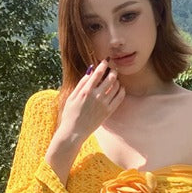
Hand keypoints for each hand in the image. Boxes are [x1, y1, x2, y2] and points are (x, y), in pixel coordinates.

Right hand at [45, 61, 124, 182]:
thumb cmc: (70, 114)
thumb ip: (81, 84)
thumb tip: (90, 72)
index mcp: (86, 91)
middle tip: (112, 70)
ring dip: (117, 80)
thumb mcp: (71, 97)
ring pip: (116, 87)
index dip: (103, 65)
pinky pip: (119, 98)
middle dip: (113, 71)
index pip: (98, 73)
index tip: (106, 60)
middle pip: (110, 79)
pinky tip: (120, 88)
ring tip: (115, 79)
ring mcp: (104, 104)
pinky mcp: (108, 112)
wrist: (74, 132)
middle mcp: (96, 96)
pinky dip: (121, 91)